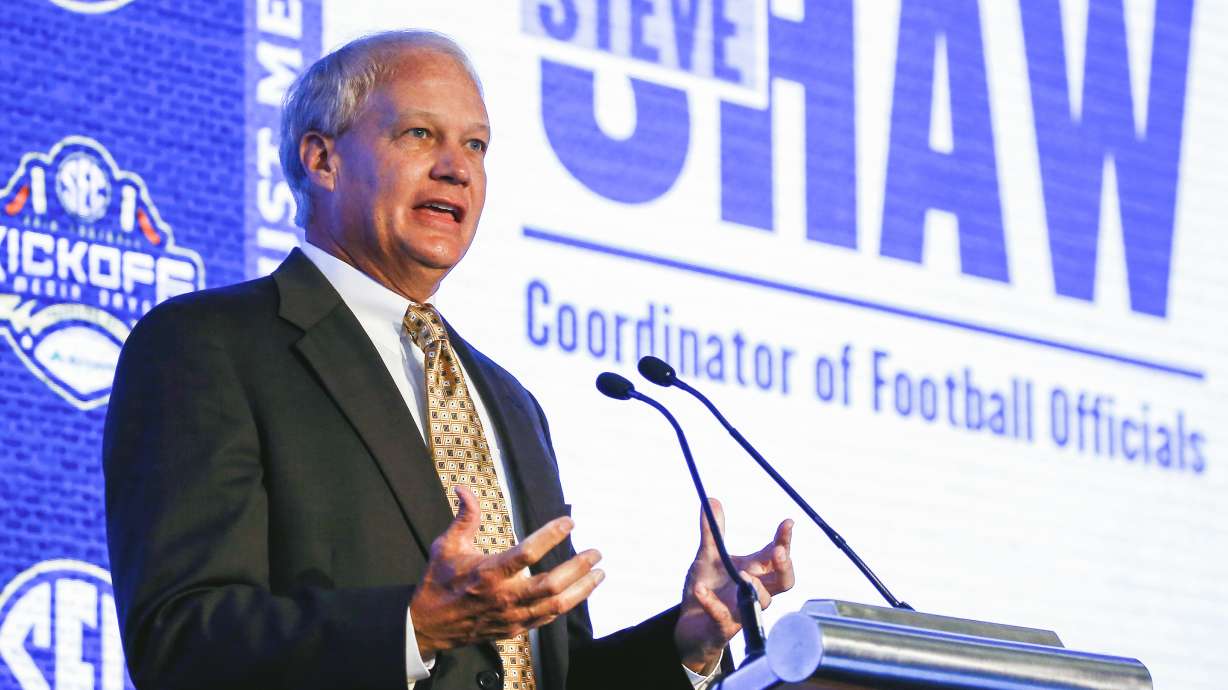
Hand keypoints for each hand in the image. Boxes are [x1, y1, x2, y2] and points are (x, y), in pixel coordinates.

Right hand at [409, 486, 604, 655]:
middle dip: (578, 568)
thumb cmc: (438, 582)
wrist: (428, 625)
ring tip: (599, 574)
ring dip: (581, 589)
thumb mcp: (446, 546)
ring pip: (555, 605)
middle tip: (596, 553)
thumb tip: (463, 488)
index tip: (569, 521)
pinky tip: (578, 593)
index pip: (527, 553)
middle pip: (551, 584)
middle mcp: (503, 597)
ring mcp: (511, 617)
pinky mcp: (514, 630)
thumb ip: (464, 518)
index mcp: (488, 573)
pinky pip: (547, 619)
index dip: (551, 535)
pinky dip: (566, 605)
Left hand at [673, 498, 794, 673]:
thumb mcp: (708, 556)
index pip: (776, 555)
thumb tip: (712, 499)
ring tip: (742, 573)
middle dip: (785, 567)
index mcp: (755, 571)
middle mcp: (754, 591)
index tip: (788, 522)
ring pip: (762, 602)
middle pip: (784, 581)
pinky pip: (722, 616)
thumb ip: (713, 531)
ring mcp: (741, 610)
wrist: (690, 625)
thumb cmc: (709, 588)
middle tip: (778, 551)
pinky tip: (700, 589)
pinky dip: (711, 602)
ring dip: (754, 586)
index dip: (784, 540)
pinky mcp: (723, 627)